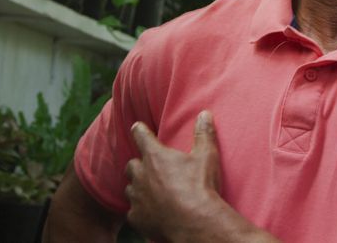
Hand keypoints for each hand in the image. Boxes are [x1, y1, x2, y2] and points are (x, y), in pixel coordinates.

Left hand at [124, 110, 222, 239]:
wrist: (195, 222)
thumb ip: (204, 134)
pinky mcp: (137, 217)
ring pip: (130, 189)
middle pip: (131, 165)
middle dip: (139, 165)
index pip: (141, 136)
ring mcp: (137, 197)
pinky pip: (133, 212)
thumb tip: (205, 114)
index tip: (137, 127)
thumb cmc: (200, 187)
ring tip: (150, 192)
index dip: (139, 130)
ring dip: (138, 188)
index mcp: (155, 156)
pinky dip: (141, 211)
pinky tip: (151, 213)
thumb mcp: (206, 157)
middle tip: (149, 167)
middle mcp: (141, 175)